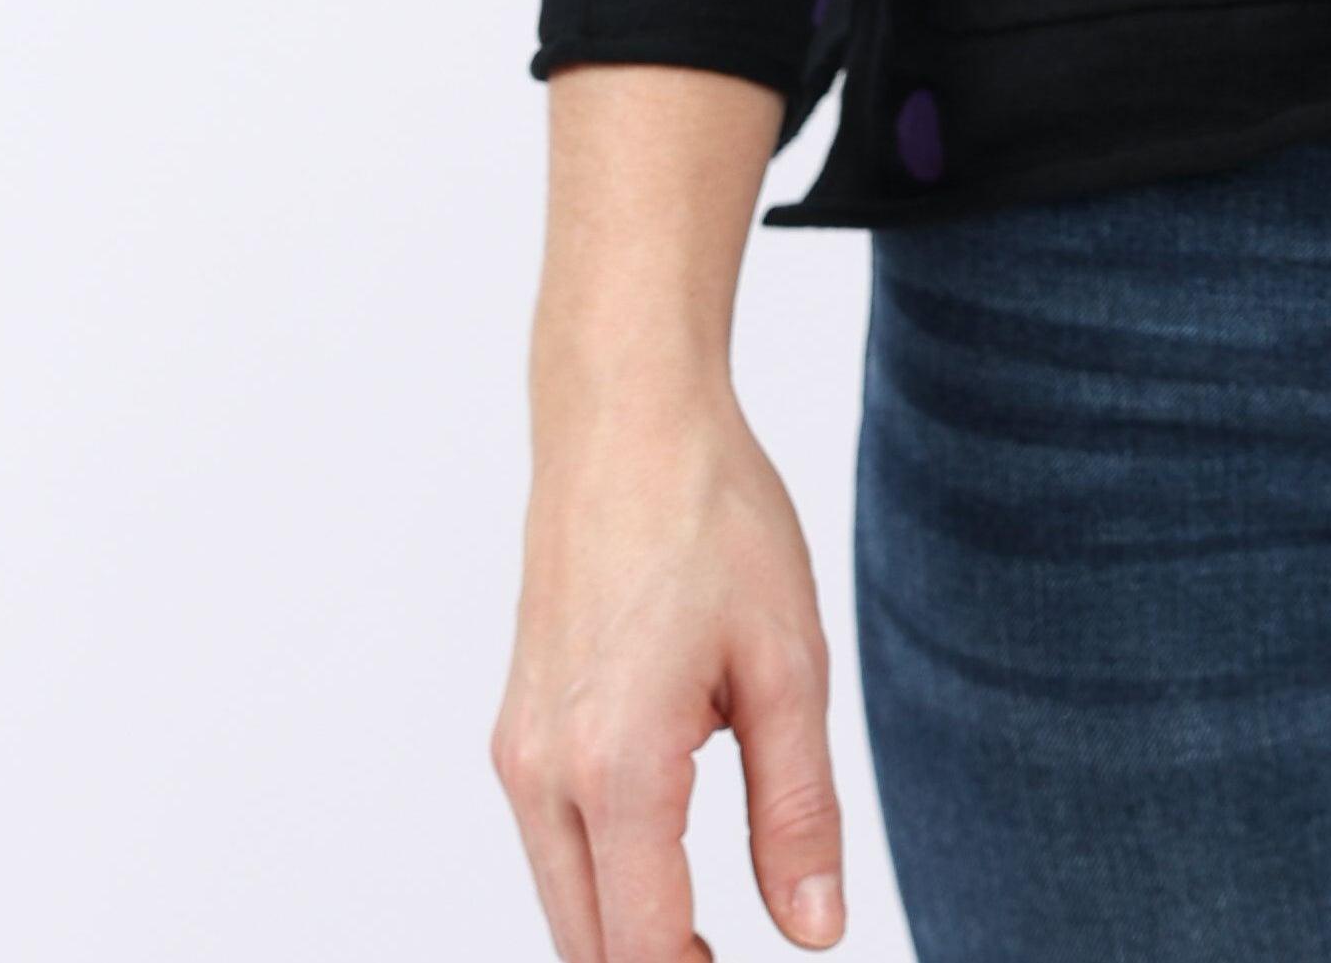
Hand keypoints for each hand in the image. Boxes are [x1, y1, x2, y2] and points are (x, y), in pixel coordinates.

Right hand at [492, 376, 848, 961]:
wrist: (625, 420)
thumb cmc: (713, 518)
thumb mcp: (790, 663)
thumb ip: (798, 812)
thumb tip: (813, 933)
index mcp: (618, 767)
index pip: (642, 953)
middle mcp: (545, 775)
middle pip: (589, 947)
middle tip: (739, 955)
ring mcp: (518, 753)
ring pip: (565, 904)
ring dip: (630, 934)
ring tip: (714, 935)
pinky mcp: (516, 730)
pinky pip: (553, 846)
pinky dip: (605, 879)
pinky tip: (669, 858)